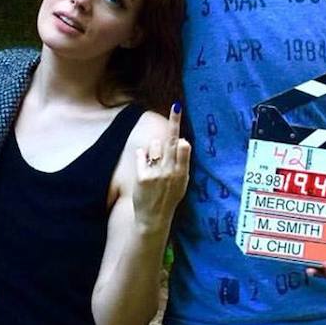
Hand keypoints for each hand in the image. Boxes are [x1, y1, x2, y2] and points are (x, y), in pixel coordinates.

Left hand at [133, 103, 191, 233]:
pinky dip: (142, 157)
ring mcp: (156, 173)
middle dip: (175, 122)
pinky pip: (141, 154)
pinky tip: (144, 167)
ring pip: (155, 145)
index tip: (182, 118)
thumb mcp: (183, 182)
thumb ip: (183, 162)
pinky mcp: (142, 176)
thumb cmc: (169, 197)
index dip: (182, 133)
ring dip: (154, 149)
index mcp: (183, 172)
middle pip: (172, 141)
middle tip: (177, 107)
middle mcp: (171, 171)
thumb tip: (183, 141)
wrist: (154, 218)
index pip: (184, 147)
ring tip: (155, 164)